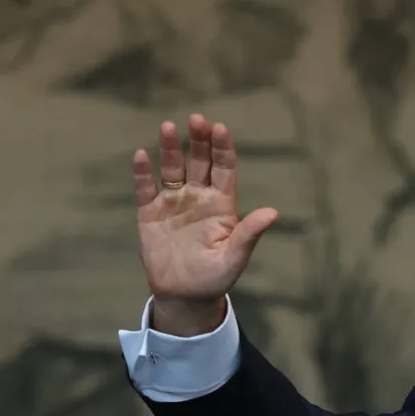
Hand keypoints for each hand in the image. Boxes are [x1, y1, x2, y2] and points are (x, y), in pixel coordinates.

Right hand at [132, 114, 277, 335]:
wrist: (184, 295)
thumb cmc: (214, 278)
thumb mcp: (234, 258)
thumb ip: (249, 234)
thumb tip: (273, 213)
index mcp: (221, 205)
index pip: (224, 169)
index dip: (222, 149)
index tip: (220, 129)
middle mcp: (198, 197)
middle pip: (199, 161)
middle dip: (198, 140)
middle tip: (197, 119)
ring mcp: (173, 202)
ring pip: (172, 168)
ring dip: (169, 148)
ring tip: (168, 127)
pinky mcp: (150, 212)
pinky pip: (145, 188)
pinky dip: (142, 173)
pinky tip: (141, 156)